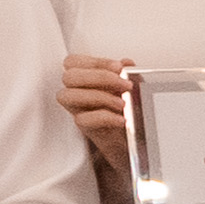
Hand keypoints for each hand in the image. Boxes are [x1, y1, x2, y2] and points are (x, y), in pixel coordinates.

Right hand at [59, 55, 136, 187]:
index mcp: (85, 80)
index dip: (94, 62)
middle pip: (68, 77)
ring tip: (122, 102)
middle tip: (124, 84)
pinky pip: (82, 120)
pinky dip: (105, 117)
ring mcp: (79, 111)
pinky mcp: (86, 129)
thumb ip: (127, 73)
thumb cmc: (130, 112)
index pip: (73, 62)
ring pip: (67, 96)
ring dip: (97, 96)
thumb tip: (127, 63)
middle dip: (98, 76)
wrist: (137, 142)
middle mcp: (77, 94)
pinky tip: (122, 118)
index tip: (118, 67)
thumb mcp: (131, 88)